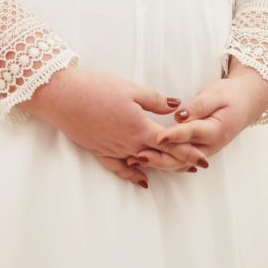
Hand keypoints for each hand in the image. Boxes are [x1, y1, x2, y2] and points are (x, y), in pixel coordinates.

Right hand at [28, 66, 187, 186]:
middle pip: (160, 157)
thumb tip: (176, 106)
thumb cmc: (97, 88)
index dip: (188, 150)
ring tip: (177, 170)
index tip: (204, 159)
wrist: (64, 97)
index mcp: (140, 127)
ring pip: (143, 163)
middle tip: (198, 166)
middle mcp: (129, 144)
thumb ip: (155, 101)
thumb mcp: (131, 89)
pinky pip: (119, 167)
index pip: (171, 143)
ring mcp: (113, 149)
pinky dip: (132, 174)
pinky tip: (141, 180)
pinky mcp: (100, 150)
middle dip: (180, 161)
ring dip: (161, 167)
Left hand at [149, 64, 267, 158]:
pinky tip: (148, 161)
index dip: (173, 136)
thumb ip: (198, 106)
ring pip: (180, 162)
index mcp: (215, 130)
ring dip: (158, 162)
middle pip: (183, 156)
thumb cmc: (229, 96)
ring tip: (136, 160)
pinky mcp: (199, 151)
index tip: (157, 137)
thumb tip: (180, 115)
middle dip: (159, 157)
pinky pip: (181, 161)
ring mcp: (205, 151)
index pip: (191, 134)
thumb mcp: (216, 95)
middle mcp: (210, 146)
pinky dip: (164, 162)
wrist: (245, 103)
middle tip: (138, 155)